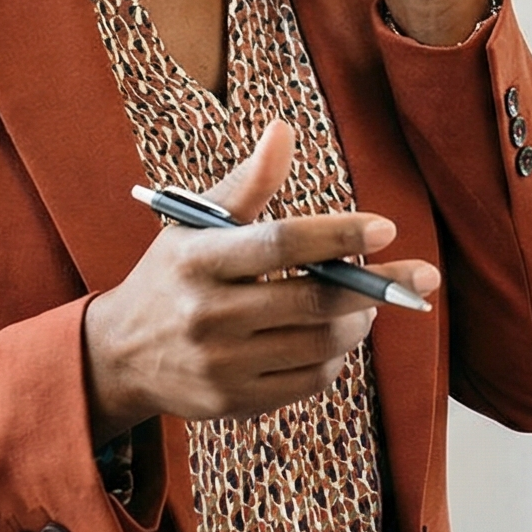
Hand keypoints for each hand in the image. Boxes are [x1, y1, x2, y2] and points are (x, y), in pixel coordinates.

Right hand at [81, 122, 438, 445]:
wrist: (119, 354)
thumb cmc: (172, 275)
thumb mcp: (194, 223)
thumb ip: (247, 182)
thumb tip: (284, 130)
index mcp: (198, 260)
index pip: (280, 243)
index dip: (338, 233)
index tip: (387, 227)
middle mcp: (206, 314)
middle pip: (312, 301)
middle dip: (374, 287)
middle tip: (412, 275)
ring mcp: (219, 364)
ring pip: (318, 345)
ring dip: (358, 322)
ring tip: (366, 304)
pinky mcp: (231, 402)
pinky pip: (307, 382)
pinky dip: (334, 359)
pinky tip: (333, 338)